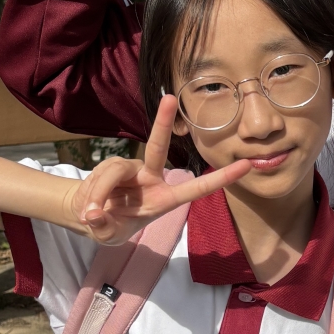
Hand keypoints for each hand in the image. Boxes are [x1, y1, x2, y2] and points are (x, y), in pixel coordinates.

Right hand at [67, 95, 251, 244]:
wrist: (87, 215)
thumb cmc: (111, 225)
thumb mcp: (109, 235)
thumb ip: (105, 228)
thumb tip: (94, 215)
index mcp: (164, 199)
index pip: (196, 188)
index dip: (221, 178)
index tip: (246, 165)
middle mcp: (150, 177)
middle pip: (157, 147)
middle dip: (163, 123)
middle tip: (169, 98)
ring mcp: (131, 169)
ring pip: (115, 171)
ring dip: (101, 192)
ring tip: (91, 213)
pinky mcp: (112, 165)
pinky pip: (101, 174)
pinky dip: (92, 193)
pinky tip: (87, 206)